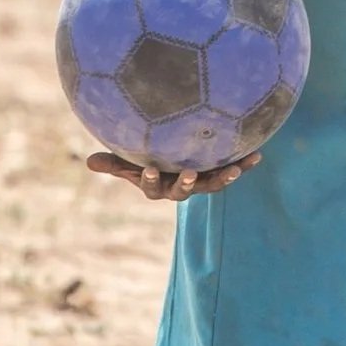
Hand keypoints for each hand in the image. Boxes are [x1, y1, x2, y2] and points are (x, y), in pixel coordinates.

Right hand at [85, 151, 260, 201]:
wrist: (172, 163)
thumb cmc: (146, 160)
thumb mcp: (128, 162)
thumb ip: (113, 164)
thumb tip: (87, 163)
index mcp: (157, 186)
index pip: (152, 185)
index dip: (150, 179)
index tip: (149, 169)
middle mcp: (180, 188)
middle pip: (184, 190)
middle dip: (187, 183)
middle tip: (190, 175)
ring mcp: (200, 182)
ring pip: (212, 184)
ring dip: (222, 178)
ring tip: (233, 171)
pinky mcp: (216, 172)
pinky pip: (231, 169)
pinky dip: (243, 164)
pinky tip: (257, 155)